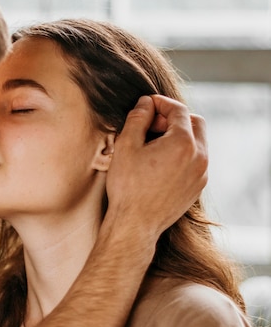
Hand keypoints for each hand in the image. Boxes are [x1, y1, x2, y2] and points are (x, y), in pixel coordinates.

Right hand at [105, 95, 207, 239]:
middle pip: (195, 123)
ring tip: (154, 144)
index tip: (147, 105)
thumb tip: (146, 104)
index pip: (179, 110)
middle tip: (152, 123)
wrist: (135, 224)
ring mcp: (201, 173)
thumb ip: (138, 118)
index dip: (161, 103)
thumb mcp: (126, 146)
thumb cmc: (127, 186)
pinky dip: (182, 153)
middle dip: (175, 117)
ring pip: (197, 142)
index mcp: (183, 143)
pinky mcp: (197, 186)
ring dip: (180, 135)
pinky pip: (196, 160)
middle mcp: (199, 156)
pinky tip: (160, 162)